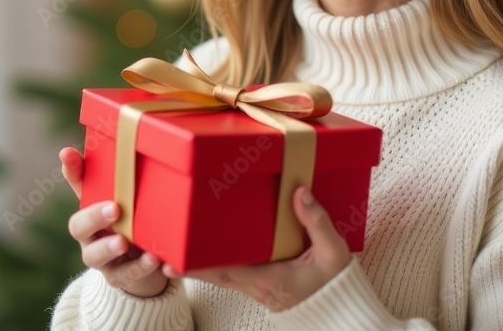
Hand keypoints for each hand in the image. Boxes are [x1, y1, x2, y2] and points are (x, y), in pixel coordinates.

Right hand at [60, 147, 169, 297]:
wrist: (148, 266)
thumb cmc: (138, 223)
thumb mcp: (137, 198)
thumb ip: (133, 177)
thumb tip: (140, 138)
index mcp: (94, 206)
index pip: (78, 185)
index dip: (72, 169)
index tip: (68, 152)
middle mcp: (90, 233)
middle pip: (78, 225)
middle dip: (94, 216)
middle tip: (114, 208)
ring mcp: (101, 258)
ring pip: (93, 256)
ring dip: (108, 247)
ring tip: (124, 241)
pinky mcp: (119, 278)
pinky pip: (125, 275)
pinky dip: (140, 268)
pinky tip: (155, 259)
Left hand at [162, 186, 350, 310]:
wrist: (342, 309)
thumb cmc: (336, 280)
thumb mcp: (334, 251)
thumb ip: (317, 222)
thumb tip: (299, 192)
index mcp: (270, 278)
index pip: (227, 272)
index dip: (200, 267)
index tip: (176, 259)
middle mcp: (258, 286)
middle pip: (215, 278)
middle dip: (187, 269)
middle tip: (161, 256)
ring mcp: (257, 290)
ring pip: (220, 279)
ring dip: (196, 270)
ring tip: (171, 256)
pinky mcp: (261, 287)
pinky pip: (231, 279)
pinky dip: (213, 271)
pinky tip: (202, 259)